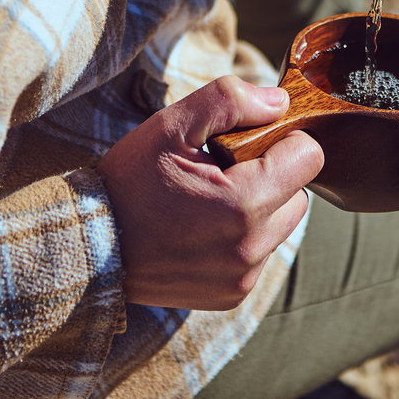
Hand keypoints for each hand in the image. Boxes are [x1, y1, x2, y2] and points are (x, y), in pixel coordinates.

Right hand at [96, 76, 321, 309]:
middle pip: (299, 194)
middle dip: (271, 176)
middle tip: (222, 170)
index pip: (309, 158)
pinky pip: (260, 255)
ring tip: (211, 200)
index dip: (281, 140)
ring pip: (281, 225)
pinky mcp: (231, 296)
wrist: (89, 246)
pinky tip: (203, 229)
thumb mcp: (171, 126)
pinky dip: (243, 238)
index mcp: (244, 204)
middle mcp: (250, 249)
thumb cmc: (129, 181)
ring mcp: (242, 278)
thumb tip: (281, 102)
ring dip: (260, 208)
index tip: (244, 142)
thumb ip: (230, 102)